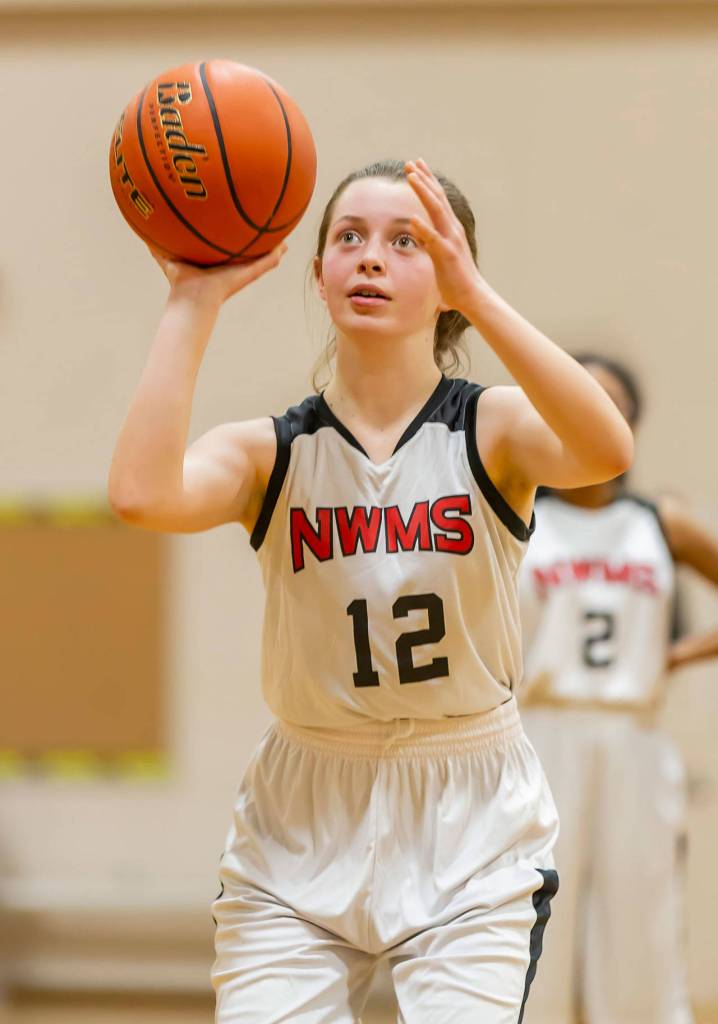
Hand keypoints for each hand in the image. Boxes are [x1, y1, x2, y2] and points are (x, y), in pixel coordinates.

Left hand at [148, 243, 287, 307]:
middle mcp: (230, 267)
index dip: (232, 240)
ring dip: (273, 250)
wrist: (193, 299)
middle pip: (246, 254)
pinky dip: (274, 256)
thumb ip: (157, 246)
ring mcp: (241, 272)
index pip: (226, 250)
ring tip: (284, 239)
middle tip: (267, 230)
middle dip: (256, 244)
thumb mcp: (168, 259)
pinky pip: (265, 265)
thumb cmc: (180, 283)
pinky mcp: (248, 275)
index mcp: (215, 264)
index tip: (238, 227)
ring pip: (261, 260)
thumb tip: (142, 234)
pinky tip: (284, 246)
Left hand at [404, 159, 481, 317]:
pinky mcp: (447, 255)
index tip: (416, 167)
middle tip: (410, 163)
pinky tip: (412, 218)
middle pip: (437, 198)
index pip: (438, 199)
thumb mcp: (440, 256)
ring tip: (410, 176)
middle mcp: (452, 229)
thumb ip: (430, 241)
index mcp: (450, 228)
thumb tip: (416, 230)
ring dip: (423, 192)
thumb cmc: (456, 279)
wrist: (473, 296)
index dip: (427, 181)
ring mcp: (450, 240)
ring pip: (436, 211)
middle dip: (423, 179)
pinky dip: (423, 227)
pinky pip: (433, 239)